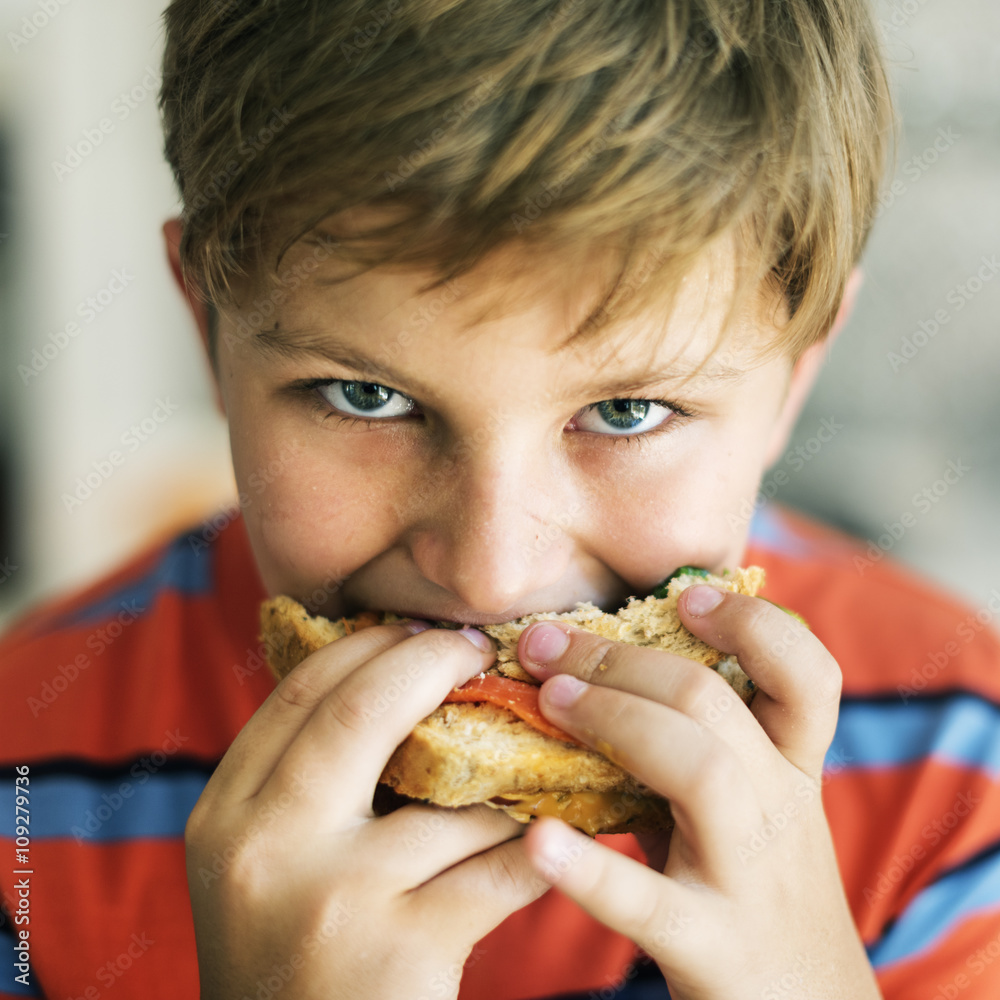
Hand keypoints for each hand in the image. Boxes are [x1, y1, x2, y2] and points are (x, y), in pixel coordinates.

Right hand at [185, 620, 550, 999]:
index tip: (418, 629)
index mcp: (225, 815)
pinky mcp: (400, 948)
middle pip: (360, 711)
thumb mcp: (265, 865)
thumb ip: (305, 783)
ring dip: (501, 771)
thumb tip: (394, 676)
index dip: (368, 645)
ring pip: (446, 796)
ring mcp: (330, 897)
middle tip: (479, 648)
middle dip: (430, 662)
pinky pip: (495, 869)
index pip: (301, 691)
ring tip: (531, 749)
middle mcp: (263, 848)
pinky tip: (554, 837)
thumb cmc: (293, 963)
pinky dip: (533, 847)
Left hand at [515, 586, 881, 999]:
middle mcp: (779, 811)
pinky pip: (649, 903)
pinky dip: (592, 869)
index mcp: (791, 770)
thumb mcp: (750, 808)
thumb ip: (694, 746)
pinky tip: (538, 840)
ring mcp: (746, 878)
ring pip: (700, 773)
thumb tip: (600, 669)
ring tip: (549, 700)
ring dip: (615, 721)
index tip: (687, 595)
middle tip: (545, 640)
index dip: (753, 624)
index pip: (808, 676)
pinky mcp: (711, 946)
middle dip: (624, 659)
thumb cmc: (755, 890)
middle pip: (713, 706)